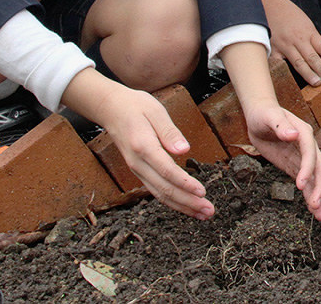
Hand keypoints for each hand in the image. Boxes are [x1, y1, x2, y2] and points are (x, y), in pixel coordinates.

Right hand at [96, 84, 214, 219]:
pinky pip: (156, 190)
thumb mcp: (155, 110)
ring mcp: (137, 169)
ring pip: (160, 194)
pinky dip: (172, 201)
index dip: (185, 184)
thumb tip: (184, 150)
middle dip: (188, 202)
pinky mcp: (139, 171)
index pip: (166, 171)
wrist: (111, 109)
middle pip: (164, 189)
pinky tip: (186, 205)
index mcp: (143, 146)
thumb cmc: (136, 106)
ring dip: (182, 206)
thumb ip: (169, 132)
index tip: (202, 192)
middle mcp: (138, 163)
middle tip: (209, 210)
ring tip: (203, 213)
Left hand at [243, 103, 320, 221]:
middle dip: (320, 188)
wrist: (259, 115)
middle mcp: (308, 146)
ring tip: (320, 216)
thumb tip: (292, 134)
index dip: (307, 169)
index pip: (310, 153)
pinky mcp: (295, 165)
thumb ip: (280, 125)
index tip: (300, 185)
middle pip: (320, 169)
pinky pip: (306, 182)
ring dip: (319, 196)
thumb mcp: (269, 116)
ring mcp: (302, 157)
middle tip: (316, 206)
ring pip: (316, 179)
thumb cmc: (264, 113)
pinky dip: (310, 195)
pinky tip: (312, 209)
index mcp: (303, 133)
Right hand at [265, 0, 320, 85]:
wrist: (270, 4)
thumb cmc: (290, 14)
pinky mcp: (273, 49)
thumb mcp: (306, 23)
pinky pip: (279, 63)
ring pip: (298, 62)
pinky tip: (289, 81)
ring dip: (308, 73)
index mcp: (308, 32)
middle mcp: (297, 39)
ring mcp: (285, 45)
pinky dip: (283, 71)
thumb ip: (313, 39)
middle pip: (312, 56)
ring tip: (316, 83)